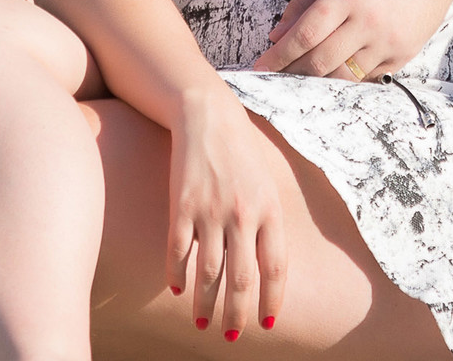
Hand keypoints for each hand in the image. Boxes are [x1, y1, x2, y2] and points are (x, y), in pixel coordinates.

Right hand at [167, 85, 287, 337]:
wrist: (207, 116)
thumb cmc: (241, 152)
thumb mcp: (266, 184)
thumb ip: (268, 222)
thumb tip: (268, 270)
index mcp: (269, 209)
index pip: (275, 268)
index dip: (271, 300)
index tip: (267, 324)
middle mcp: (242, 214)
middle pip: (241, 279)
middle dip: (237, 314)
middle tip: (231, 337)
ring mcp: (210, 211)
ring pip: (208, 274)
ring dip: (205, 304)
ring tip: (204, 324)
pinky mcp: (182, 206)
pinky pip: (178, 252)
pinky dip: (177, 275)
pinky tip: (177, 289)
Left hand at [251, 0, 452, 79]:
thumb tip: (277, 34)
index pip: (304, 34)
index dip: (278, 55)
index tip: (259, 66)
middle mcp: (368, 20)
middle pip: (321, 61)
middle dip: (293, 73)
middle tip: (277, 76)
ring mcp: (388, 40)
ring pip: (344, 76)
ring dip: (319, 80)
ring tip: (302, 76)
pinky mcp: (405, 53)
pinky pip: (369, 77)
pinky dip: (349, 77)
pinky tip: (337, 69)